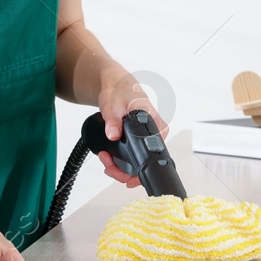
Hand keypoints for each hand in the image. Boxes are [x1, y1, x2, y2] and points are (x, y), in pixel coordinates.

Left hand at [95, 66, 169, 188]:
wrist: (116, 84)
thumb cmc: (121, 91)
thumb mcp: (114, 106)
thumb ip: (114, 121)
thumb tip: (113, 134)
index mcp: (155, 125)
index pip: (155, 156)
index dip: (139, 172)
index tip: (125, 176)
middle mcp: (154, 133)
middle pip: (145, 164)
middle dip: (124, 172)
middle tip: (108, 168)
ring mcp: (147, 138)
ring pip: (138, 164)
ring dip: (119, 168)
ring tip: (105, 159)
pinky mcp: (139, 140)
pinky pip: (133, 158)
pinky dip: (119, 162)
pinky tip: (109, 157)